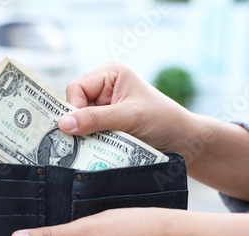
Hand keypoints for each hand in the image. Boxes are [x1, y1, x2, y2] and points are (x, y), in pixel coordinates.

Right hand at [59, 61, 192, 153]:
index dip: (74, 108)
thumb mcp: (128, 117)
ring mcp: (105, 108)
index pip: (76, 88)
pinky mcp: (107, 125)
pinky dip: (91, 143)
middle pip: (75, 105)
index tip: (78, 128)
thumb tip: (63, 124)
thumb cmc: (164, 121)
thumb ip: (95, 119)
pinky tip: (100, 149)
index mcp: (110, 74)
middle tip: (85, 140)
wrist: (186, 142)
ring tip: (98, 145)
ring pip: (80, 122)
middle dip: (80, 123)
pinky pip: (88, 133)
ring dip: (86, 135)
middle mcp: (105, 88)